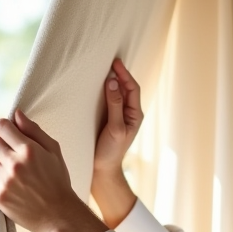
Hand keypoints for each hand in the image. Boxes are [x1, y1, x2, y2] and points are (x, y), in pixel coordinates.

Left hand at [0, 110, 106, 231]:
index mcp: (29, 150)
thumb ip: (34, 130)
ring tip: (6, 165)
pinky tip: (1, 177)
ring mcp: (5, 180)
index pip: (2, 126)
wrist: (58, 215)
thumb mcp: (53, 151)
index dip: (4, 127)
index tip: (8, 132)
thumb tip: (16, 114)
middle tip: (6, 149)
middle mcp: (14, 164)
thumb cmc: (58, 181)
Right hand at [91, 59, 141, 227]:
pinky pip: (110, 100)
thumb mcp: (114, 128)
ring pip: (118, 93)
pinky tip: (98, 86)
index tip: (115, 63)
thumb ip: (115, 105)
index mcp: (134, 114)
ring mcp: (119, 116)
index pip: (132, 88)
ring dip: (113, 81)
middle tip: (109, 61)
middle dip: (120, 74)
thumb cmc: (111, 151)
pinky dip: (106, 91)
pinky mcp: (109, 119)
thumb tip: (113, 83)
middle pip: (126, 88)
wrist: (103, 170)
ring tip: (104, 69)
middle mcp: (129, 113)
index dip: (124, 74)